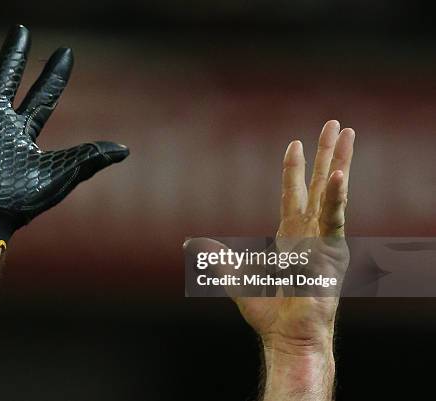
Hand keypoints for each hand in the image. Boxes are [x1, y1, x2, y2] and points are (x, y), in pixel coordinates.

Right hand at [0, 13, 128, 252]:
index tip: (67, 53)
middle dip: (14, 54)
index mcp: (23, 130)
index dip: (54, 75)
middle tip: (21, 30)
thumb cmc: (20, 202)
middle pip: (6, 77)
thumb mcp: (60, 175)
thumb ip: (89, 158)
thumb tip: (125, 149)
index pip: (43, 96)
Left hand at [234, 120, 354, 352]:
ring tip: (348, 133)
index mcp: (292, 235)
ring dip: (340, 161)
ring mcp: (324, 240)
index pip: (293, 193)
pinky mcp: (331, 253)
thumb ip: (216, 256)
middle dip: (327, 153)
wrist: (286, 336)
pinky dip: (336, 198)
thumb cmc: (268, 311)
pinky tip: (337, 175)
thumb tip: (189, 243)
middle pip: (319, 184)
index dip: (294, 168)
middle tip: (335, 124)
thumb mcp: (234, 277)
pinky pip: (333, 220)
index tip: (294, 143)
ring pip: (333, 192)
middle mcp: (311, 232)